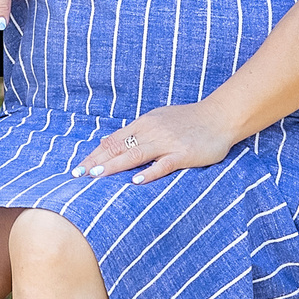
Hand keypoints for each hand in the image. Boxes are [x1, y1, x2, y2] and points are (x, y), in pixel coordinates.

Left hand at [74, 102, 236, 183]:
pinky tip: (136, 181)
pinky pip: (164, 164)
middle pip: (119, 147)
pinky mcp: (184, 154)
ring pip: (136, 155)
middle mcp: (152, 131)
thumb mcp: (159, 119)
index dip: (95, 154)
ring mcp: (168, 143)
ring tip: (97, 176)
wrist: (220, 116)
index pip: (113, 140)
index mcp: (144, 123)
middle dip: (97, 162)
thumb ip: (136, 132)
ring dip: (115, 166)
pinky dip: (149, 172)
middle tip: (78, 174)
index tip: (79, 167)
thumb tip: (110, 142)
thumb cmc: (190, 120)